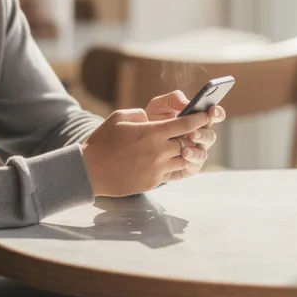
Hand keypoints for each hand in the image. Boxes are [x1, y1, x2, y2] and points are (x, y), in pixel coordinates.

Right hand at [81, 107, 212, 196]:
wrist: (90, 171)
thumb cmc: (103, 142)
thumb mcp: (120, 118)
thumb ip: (141, 115)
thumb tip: (151, 119)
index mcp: (153, 132)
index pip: (186, 125)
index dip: (199, 119)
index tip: (206, 115)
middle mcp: (159, 151)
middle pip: (188, 142)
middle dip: (191, 137)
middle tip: (192, 132)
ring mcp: (158, 169)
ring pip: (183, 159)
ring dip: (183, 153)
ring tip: (177, 147)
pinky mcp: (154, 182)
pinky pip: (171, 173)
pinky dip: (171, 166)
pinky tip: (164, 161)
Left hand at [145, 91, 226, 179]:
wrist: (137, 144)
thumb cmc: (152, 121)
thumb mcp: (159, 106)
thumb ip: (173, 99)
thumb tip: (187, 103)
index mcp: (197, 120)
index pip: (214, 116)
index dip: (217, 113)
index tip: (212, 111)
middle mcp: (199, 136)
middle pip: (210, 136)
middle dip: (203, 134)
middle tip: (192, 133)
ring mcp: (195, 152)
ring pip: (203, 152)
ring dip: (196, 150)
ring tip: (184, 149)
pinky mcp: (188, 166)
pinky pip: (195, 165)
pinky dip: (191, 160)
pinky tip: (183, 155)